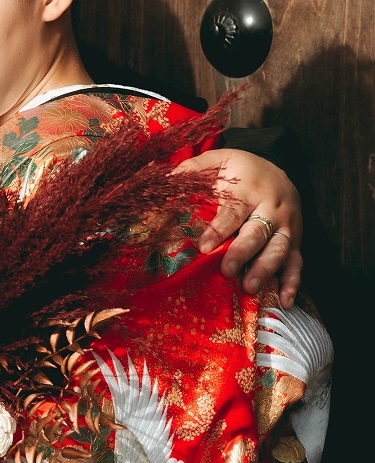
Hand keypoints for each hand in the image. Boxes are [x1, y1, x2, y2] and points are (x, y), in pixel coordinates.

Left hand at [174, 149, 302, 308]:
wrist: (277, 166)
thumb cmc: (241, 169)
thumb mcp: (219, 160)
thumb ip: (194, 168)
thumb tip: (166, 181)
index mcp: (250, 189)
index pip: (234, 212)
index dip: (219, 230)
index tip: (204, 247)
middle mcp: (272, 208)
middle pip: (258, 232)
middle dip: (243, 253)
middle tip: (227, 271)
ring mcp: (287, 226)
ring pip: (279, 249)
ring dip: (265, 269)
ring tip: (249, 287)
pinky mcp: (296, 241)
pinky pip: (297, 263)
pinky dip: (293, 283)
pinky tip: (285, 302)